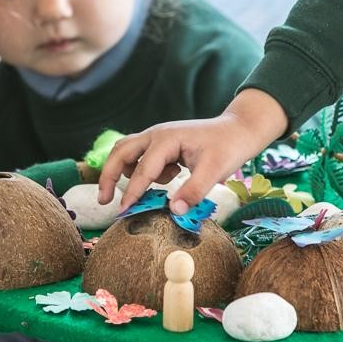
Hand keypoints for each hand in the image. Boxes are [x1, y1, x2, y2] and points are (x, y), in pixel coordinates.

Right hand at [98, 89, 288, 213]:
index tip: (121, 212)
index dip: (131, 193)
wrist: (238, 129)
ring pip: (126, 151)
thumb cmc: (227, 147)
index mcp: (166, 139)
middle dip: (108, 176)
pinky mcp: (162, 142)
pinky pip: (141, 156)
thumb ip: (193, 191)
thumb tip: (173, 210)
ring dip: (122, 171)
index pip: (142, 170)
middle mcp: (156, 134)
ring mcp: (157, 136)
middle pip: (120, 152)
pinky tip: (168, 179)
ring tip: (131, 195)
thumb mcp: (214, 171)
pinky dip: (143, 170)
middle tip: (104, 201)